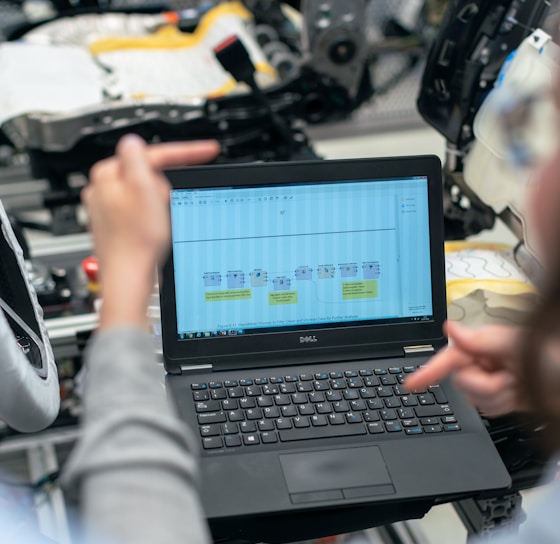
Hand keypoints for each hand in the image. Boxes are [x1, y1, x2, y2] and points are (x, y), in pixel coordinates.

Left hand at [82, 134, 219, 329]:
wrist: (129, 277)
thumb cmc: (136, 240)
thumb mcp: (143, 189)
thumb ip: (138, 157)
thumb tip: (135, 141)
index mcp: (108, 174)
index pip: (153, 154)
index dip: (186, 152)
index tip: (209, 151)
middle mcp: (103, 189)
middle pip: (150, 174)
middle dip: (165, 187)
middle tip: (168, 205)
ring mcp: (110, 209)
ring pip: (148, 193)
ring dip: (160, 204)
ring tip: (159, 223)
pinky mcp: (118, 225)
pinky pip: (144, 211)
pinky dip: (154, 218)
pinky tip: (153, 232)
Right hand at [404, 321, 530, 416]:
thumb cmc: (551, 358)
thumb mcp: (516, 344)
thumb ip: (479, 340)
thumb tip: (450, 329)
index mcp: (482, 345)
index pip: (448, 358)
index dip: (428, 371)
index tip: (410, 385)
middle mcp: (482, 362)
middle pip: (461, 383)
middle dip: (486, 386)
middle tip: (509, 378)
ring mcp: (489, 380)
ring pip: (473, 399)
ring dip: (498, 397)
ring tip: (518, 385)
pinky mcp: (497, 398)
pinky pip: (487, 410)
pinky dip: (503, 406)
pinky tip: (516, 396)